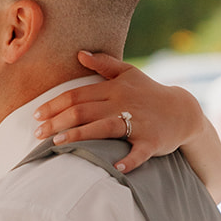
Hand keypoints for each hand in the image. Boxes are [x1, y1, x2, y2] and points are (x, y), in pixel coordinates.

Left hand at [34, 51, 203, 174]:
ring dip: (79, 136)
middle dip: (57, 122)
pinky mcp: (152, 141)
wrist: (184, 111)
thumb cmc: (150, 92)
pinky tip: (114, 166)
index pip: (77, 95)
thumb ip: (104, 63)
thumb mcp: (129, 73)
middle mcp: (123, 103)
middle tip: (38, 133)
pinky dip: (128, 160)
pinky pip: (138, 152)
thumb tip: (79, 54)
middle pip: (84, 111)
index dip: (54, 104)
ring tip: (58, 143)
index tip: (36, 115)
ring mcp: (138, 123)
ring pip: (103, 128)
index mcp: (115, 88)